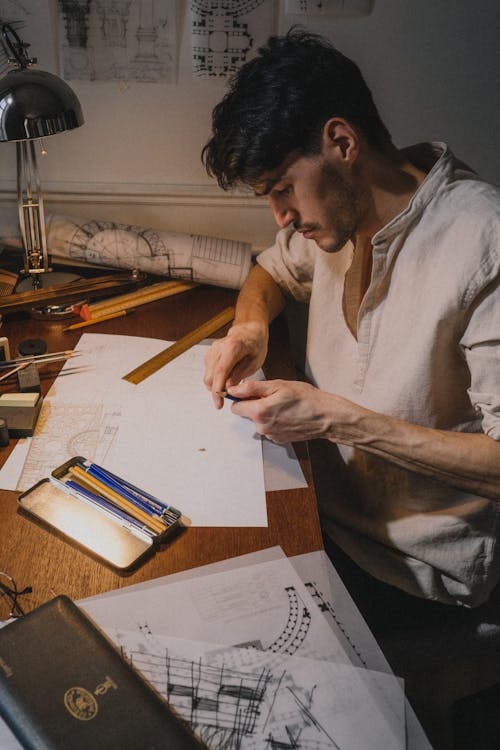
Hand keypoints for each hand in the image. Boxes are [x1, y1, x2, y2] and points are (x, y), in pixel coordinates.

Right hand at [203, 321, 268, 407]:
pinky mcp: (209, 354)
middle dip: (216, 391)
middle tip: (228, 398)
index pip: (220, 372)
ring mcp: (212, 350)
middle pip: (210, 376)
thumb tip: (228, 388)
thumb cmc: (255, 345)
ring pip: (207, 375)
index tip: (219, 404)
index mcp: (232, 347)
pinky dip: (215, 379)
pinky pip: (208, 371)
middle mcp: (218, 348)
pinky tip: (226, 378)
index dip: (217, 390)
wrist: (249, 331)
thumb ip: (240, 374)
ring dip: (215, 385)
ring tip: (230, 386)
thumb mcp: (254, 362)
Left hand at [227, 379, 342, 442]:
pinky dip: (275, 420)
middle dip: (255, 404)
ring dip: (266, 412)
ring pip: (260, 420)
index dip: (241, 397)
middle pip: (248, 414)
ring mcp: (271, 435)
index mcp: (259, 412)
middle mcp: (262, 427)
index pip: (235, 407)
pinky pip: (270, 427)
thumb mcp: (277, 386)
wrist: (325, 416)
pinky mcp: (279, 439)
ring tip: (284, 405)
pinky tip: (288, 414)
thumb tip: (233, 390)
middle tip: (274, 396)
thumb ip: (252, 388)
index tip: (251, 392)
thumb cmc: (306, 399)